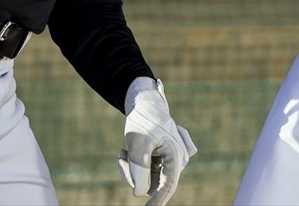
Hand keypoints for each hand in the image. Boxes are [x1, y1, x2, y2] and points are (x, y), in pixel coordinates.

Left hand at [118, 77, 196, 205]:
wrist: (145, 103)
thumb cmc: (143, 120)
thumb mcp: (137, 144)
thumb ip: (139, 169)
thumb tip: (138, 193)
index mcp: (176, 155)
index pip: (168, 186)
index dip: (158, 201)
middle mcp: (177, 159)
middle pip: (153, 182)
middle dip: (134, 173)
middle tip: (121, 156)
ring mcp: (171, 159)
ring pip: (148, 178)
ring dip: (133, 168)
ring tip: (123, 151)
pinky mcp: (164, 158)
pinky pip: (148, 172)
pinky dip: (135, 164)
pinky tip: (128, 151)